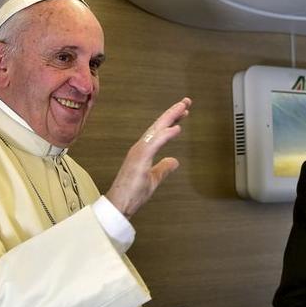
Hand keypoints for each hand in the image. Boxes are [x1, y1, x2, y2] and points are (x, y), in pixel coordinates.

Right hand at [105, 97, 191, 217]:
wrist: (119, 205)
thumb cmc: (132, 194)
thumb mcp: (154, 179)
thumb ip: (163, 168)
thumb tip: (174, 161)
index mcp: (144, 151)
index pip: (160, 132)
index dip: (171, 120)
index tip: (183, 112)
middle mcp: (141, 147)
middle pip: (159, 126)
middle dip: (173, 112)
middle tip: (186, 101)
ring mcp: (139, 151)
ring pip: (157, 130)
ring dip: (170, 117)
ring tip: (183, 107)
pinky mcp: (139, 159)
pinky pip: (154, 143)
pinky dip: (165, 135)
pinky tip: (176, 127)